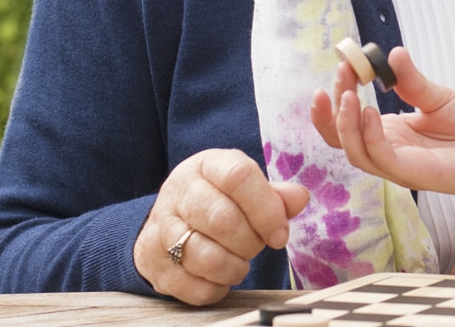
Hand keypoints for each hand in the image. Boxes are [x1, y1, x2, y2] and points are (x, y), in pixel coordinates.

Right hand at [132, 149, 309, 304]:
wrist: (169, 221)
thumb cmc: (218, 201)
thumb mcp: (246, 188)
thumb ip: (274, 195)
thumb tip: (299, 198)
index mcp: (206, 166)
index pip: (238, 176)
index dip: (266, 208)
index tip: (280, 234)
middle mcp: (178, 192)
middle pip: (222, 220)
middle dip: (251, 242)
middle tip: (257, 245)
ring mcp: (162, 228)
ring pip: (207, 258)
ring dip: (235, 267)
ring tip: (240, 261)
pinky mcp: (154, 263)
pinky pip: (196, 287)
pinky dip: (217, 288)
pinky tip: (220, 275)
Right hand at [309, 47, 454, 200]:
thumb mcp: (437, 97)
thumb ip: (411, 81)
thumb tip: (391, 53)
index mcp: (388, 133)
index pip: (348, 119)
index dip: (339, 92)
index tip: (343, 63)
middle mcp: (387, 151)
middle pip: (341, 138)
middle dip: (331, 109)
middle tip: (340, 74)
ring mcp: (397, 165)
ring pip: (354, 152)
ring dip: (344, 124)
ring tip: (348, 94)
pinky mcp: (412, 174)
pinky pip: (381, 158)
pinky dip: (370, 136)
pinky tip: (370, 112)